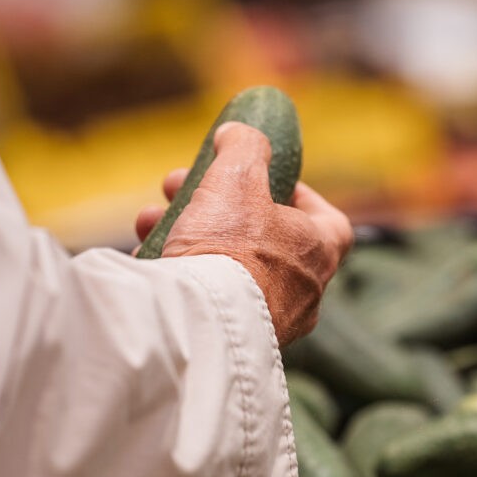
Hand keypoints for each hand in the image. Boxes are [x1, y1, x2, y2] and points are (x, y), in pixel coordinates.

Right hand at [135, 122, 353, 345]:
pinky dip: (180, 277)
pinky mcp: (233, 343)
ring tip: (148, 221)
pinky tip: (148, 262)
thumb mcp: (236, 177)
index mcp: (319, 252)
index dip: (298, 195)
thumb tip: (238, 133)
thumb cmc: (228, 248)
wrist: (197, 325)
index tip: (261, 179)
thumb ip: (242, 147)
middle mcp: (304, 292)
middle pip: (263, 238)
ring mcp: (270, 323)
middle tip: (176, 187)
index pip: (329, 221)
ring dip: (187, 236)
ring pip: (228, 268)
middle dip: (215, 207)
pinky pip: (208, 301)